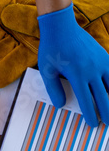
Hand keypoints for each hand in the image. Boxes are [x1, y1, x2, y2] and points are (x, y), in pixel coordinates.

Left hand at [37, 4, 108, 126]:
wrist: (62, 27)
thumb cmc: (52, 49)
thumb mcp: (47, 71)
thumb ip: (54, 88)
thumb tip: (60, 105)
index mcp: (77, 76)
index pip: (87, 101)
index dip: (91, 114)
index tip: (94, 124)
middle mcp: (92, 71)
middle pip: (104, 96)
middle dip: (107, 112)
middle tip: (108, 123)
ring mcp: (101, 62)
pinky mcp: (105, 56)